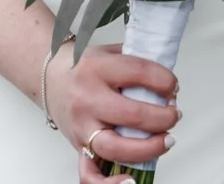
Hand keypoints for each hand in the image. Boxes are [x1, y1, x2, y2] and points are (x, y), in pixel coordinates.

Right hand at [45, 44, 179, 180]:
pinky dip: (110, 183)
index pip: (139, 72)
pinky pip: (90, 175)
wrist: (49, 77)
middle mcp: (87, 99)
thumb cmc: (82, 67)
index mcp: (97, 69)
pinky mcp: (78, 147)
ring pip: (116, 147)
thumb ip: (137, 61)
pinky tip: (130, 179)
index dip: (164, 81)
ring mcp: (82, 127)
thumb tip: (167, 83)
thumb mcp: (109, 52)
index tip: (173, 86)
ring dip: (149, 147)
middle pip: (132, 115)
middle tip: (174, 114)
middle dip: (163, 117)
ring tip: (167, 140)